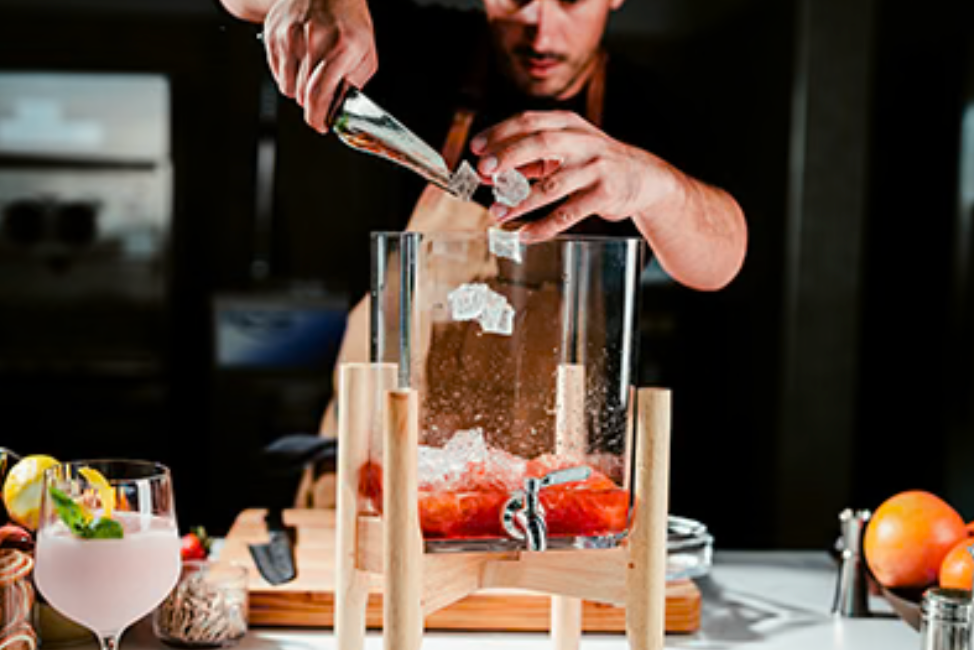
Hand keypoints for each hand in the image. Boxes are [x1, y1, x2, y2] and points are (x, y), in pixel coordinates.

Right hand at [262, 0, 376, 131]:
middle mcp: (312, 41)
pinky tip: (300, 59)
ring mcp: (289, 36)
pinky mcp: (273, 34)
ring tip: (311, 72)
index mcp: (340, 47)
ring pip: (286, 87)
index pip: (319, 94)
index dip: (317, 117)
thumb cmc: (348, 19)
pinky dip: (288, 74)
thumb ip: (354, 84)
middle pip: (302, 95)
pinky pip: (276, 72)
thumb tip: (340, 109)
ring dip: (299, 89)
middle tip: (321, 94)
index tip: (320, 125)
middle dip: (312, 103)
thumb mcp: (365, 53)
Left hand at [470, 111, 679, 240]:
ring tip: (497, 213)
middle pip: (540, 143)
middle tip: (484, 172)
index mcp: (568, 124)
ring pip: (552, 185)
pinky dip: (543, 226)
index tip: (476, 148)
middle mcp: (582, 142)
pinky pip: (568, 214)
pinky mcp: (604, 194)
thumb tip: (489, 175)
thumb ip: (528, 161)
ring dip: (520, 201)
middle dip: (508, 157)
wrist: (644, 177)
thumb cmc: (595, 163)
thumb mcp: (564, 152)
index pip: (528, 121)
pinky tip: (525, 235)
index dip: (500, 133)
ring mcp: (595, 168)